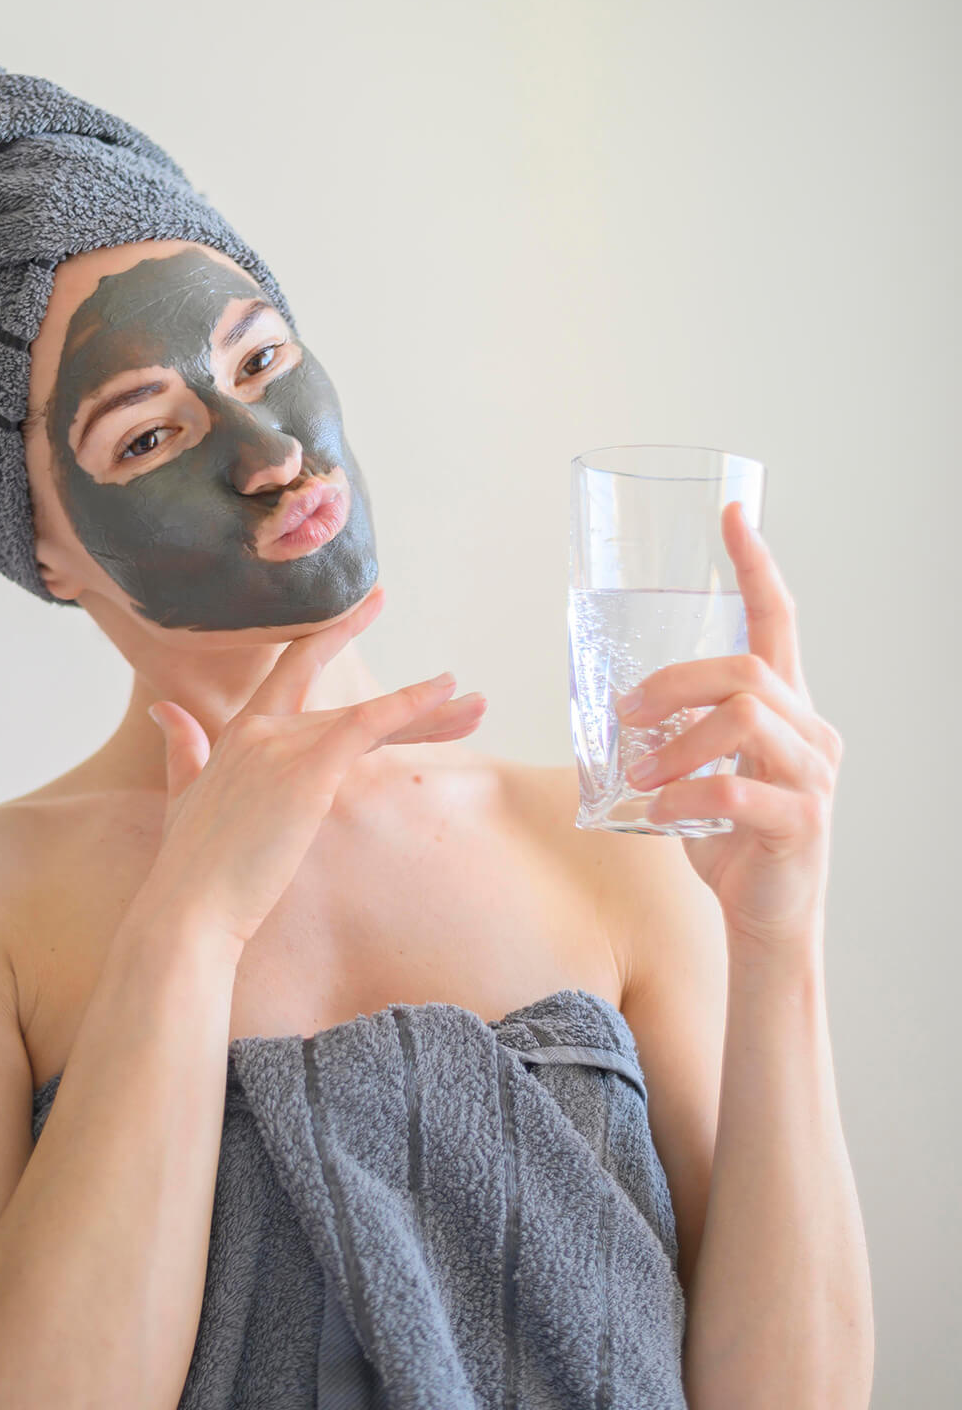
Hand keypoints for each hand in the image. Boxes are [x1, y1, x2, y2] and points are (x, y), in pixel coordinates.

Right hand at [144, 584, 486, 946]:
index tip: (372, 606)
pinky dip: (408, 707)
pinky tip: (444, 694)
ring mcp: (282, 747)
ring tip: (477, 708)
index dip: (335, 636)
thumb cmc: (191, 868)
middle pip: (350, 706)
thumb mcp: (183, 795)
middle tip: (466, 699)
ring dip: (430, 715)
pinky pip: (367, 726)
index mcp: (238, 733)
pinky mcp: (306, 772)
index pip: (294, 668)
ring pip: (368, 718)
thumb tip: (164, 710)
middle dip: (414, 707)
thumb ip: (181, 748)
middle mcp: (261, 730)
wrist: (188, 910)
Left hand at [614, 502, 842, 949]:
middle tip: (627, 712)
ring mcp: (813, 775)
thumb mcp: (701, 772)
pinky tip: (659, 810)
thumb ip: (676, 732)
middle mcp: (810, 732)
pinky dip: (686, 794)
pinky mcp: (801, 821)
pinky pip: (736, 791)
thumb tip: (618, 706)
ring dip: (676, 739)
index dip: (755, 566)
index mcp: (786, 709)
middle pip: (745, 670)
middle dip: (674, 682)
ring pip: (746, 718)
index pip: (779, 622)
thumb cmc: (729, 839)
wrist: (766, 916)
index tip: (732, 515)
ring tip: (639, 771)